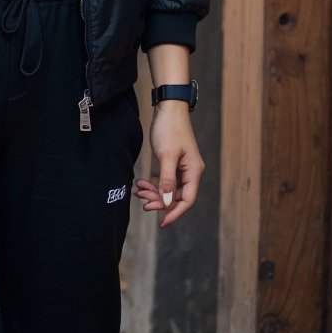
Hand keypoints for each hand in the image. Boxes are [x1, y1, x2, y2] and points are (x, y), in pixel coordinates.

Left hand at [134, 104, 204, 227]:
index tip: (162, 223)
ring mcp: (181, 168)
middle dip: (159, 201)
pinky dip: (152, 184)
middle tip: (143, 203)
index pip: (187, 200)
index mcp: (193, 171)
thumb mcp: (167, 156)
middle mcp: (190, 172)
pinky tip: (140, 184)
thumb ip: (167, 179)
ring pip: (168, 189)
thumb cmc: (170, 130)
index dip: (175, 212)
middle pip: (176, 196)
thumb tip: (167, 200)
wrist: (168, 109)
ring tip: (138, 191)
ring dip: (153, 192)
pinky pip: (163, 180)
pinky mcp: (172, 163)